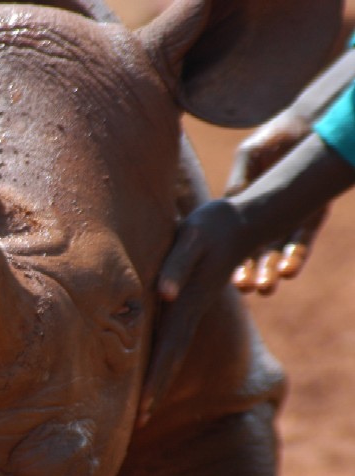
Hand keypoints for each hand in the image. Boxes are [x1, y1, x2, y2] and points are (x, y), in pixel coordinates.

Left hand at [139, 200, 248, 426]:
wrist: (238, 223)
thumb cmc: (209, 228)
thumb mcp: (192, 239)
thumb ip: (177, 266)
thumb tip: (166, 295)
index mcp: (186, 305)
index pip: (168, 349)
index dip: (155, 378)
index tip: (144, 408)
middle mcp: (187, 313)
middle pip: (170, 359)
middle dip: (155, 391)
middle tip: (139, 423)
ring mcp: (190, 310)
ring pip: (172, 351)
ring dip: (158, 380)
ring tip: (143, 410)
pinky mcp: (188, 302)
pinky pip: (173, 337)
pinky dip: (162, 359)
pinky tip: (152, 370)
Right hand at [225, 109, 321, 294]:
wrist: (310, 127)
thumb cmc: (273, 137)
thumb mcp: (250, 153)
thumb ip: (240, 175)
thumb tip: (230, 199)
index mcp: (240, 209)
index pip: (232, 241)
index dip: (229, 259)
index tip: (223, 275)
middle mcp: (263, 221)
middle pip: (254, 254)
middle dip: (250, 273)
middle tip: (246, 288)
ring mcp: (288, 221)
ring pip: (277, 254)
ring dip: (271, 271)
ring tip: (267, 287)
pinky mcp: (311, 217)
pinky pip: (302, 242)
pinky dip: (295, 256)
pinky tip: (288, 271)